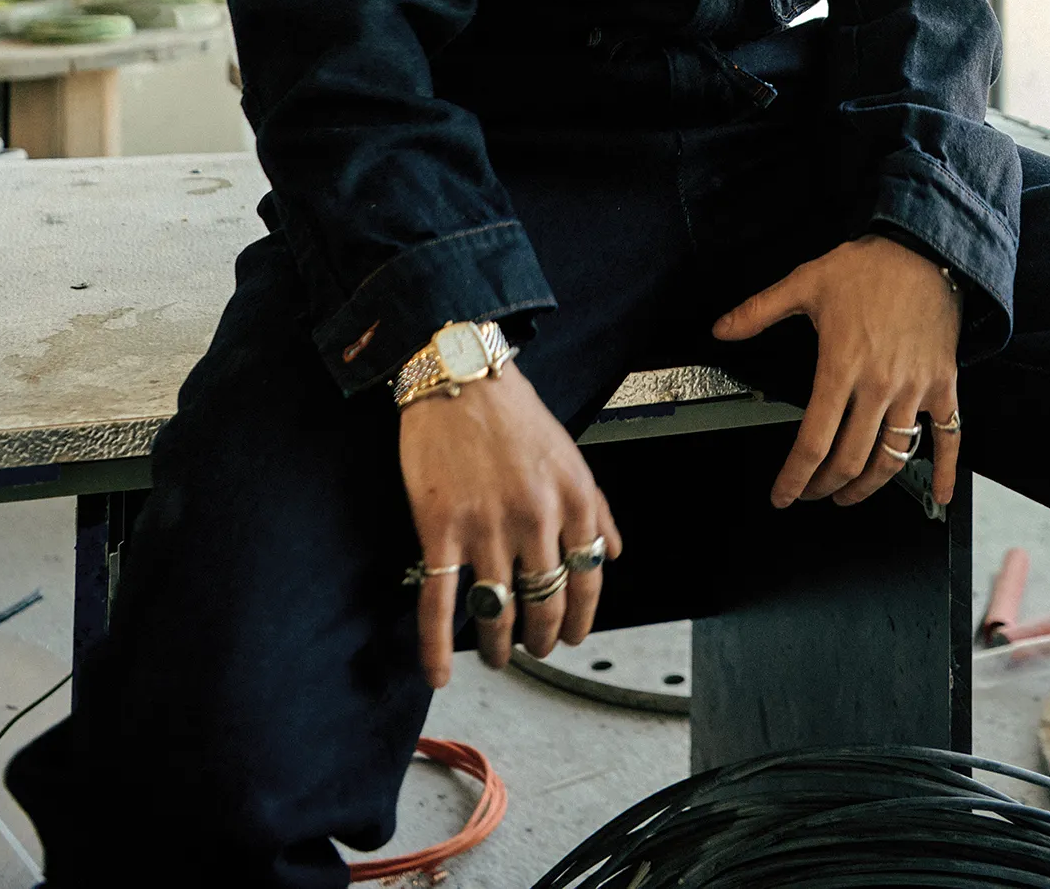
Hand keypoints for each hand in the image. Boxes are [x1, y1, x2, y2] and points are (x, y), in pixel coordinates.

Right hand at [398, 363, 621, 687]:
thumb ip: (596, 507)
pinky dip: (437, 645)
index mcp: (573, 499)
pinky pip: (439, 602)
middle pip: (544, 603)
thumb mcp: (570, 454)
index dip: (579, 619)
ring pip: (497, 611)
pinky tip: (439, 672)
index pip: (587, 580)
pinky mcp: (440, 529)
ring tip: (496, 656)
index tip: (571, 637)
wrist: (460, 377)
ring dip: (498, 646)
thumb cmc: (515, 413)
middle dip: (540, 638)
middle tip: (533, 648)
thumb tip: (612, 553)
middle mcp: (535, 518)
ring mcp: (487, 526)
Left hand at [712, 234, 961, 509]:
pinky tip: (940, 495)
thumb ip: (759, 311)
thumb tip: (721, 328)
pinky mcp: (943, 385)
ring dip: (868, 486)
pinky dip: (946, 471)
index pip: (814, 441)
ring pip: (892, 457)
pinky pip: (950, 437)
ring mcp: (915, 390)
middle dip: (825, 486)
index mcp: (841, 367)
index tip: (783, 495)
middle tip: (811, 493)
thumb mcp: (805, 282)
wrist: (924, 250)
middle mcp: (879, 387)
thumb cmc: (867, 266)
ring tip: (850, 494)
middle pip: (850, 458)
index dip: (795, 477)